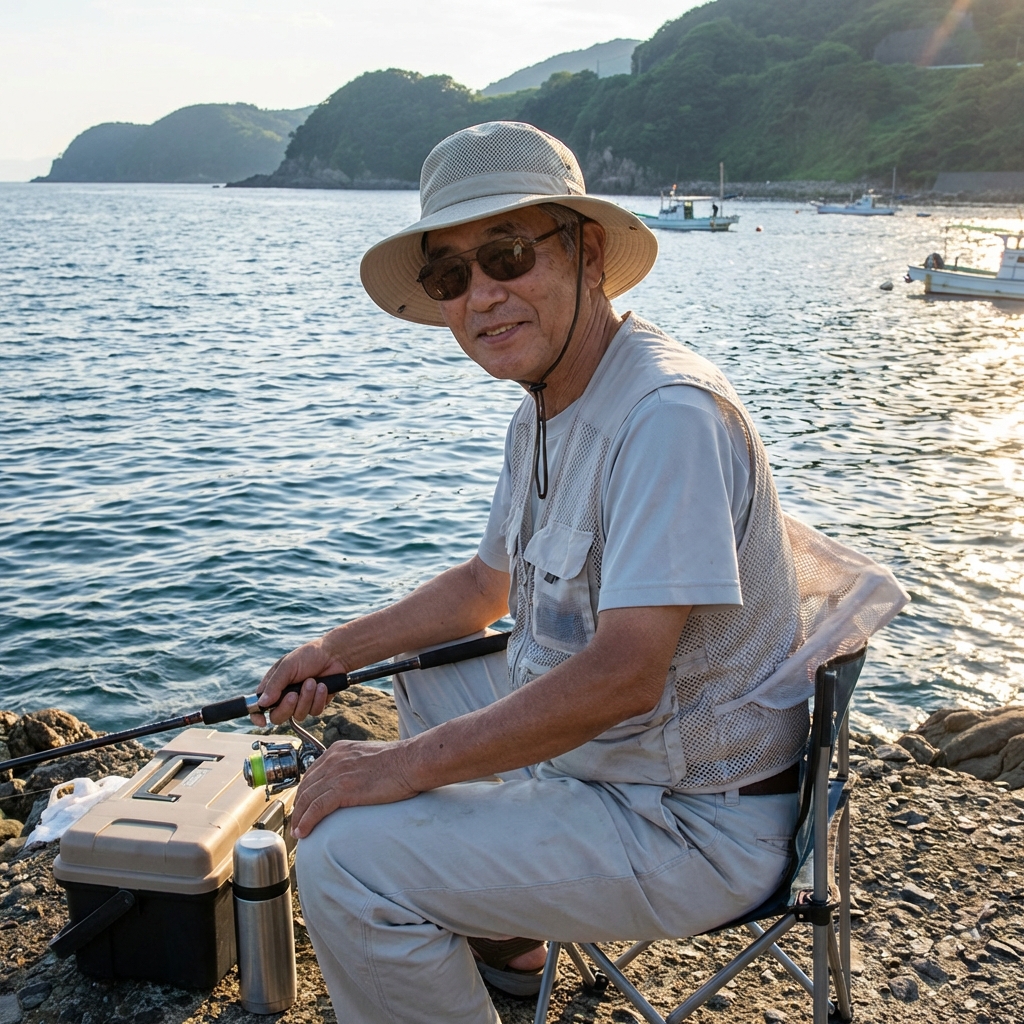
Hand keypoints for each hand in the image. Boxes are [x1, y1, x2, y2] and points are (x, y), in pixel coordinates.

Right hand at [252, 635, 347, 726]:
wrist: (334, 655)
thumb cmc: (308, 656)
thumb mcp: (288, 666)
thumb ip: (274, 685)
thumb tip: (262, 703)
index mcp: (273, 686)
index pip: (259, 706)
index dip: (257, 716)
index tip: (262, 721)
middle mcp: (285, 697)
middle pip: (278, 717)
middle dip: (287, 707)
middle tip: (294, 694)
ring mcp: (301, 702)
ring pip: (298, 715)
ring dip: (306, 698)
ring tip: (313, 681)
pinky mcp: (315, 705)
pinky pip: (314, 712)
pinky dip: (319, 699)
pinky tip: (323, 686)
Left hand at [290, 739, 418, 837]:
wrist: (411, 762)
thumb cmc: (399, 762)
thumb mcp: (368, 756)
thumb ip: (354, 765)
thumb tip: (352, 781)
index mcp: (339, 750)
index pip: (311, 773)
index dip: (303, 792)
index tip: (302, 806)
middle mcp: (333, 759)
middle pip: (305, 786)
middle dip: (298, 807)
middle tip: (296, 822)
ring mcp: (337, 773)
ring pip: (307, 799)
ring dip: (299, 818)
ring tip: (297, 832)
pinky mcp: (343, 789)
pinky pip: (316, 808)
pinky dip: (306, 822)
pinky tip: (303, 833)